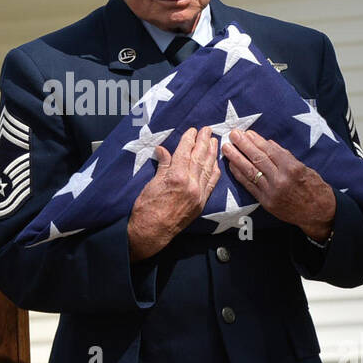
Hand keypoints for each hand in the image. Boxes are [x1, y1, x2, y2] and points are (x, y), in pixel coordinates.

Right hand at [128, 126, 220, 261]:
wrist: (151, 232)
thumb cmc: (146, 209)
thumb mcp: (152, 183)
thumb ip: (162, 166)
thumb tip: (163, 150)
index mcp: (176, 176)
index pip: (185, 152)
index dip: (189, 139)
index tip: (193, 130)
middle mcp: (190, 184)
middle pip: (199, 158)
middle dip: (204, 142)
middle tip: (208, 130)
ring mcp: (198, 194)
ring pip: (208, 169)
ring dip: (212, 154)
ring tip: (215, 142)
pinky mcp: (201, 204)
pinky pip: (211, 184)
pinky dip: (214, 172)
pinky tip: (216, 164)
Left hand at [222, 129, 336, 240]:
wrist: (318, 212)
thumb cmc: (313, 187)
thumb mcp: (304, 167)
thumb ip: (285, 156)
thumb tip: (268, 144)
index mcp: (292, 168)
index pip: (270, 151)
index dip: (256, 141)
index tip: (247, 133)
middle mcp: (281, 179)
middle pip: (258, 159)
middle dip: (243, 145)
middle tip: (233, 135)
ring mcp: (272, 192)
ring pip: (251, 172)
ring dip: (236, 158)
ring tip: (227, 148)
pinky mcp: (266, 202)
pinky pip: (250, 186)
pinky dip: (240, 175)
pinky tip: (232, 166)